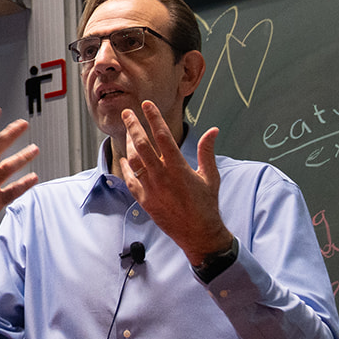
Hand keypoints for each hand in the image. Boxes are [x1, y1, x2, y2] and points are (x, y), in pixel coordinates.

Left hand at [118, 100, 231, 262]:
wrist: (199, 233)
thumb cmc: (207, 204)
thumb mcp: (210, 176)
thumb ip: (207, 151)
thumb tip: (213, 130)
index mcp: (179, 168)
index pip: (163, 136)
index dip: (154, 118)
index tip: (146, 105)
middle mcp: (162, 176)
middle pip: (142, 145)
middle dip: (133, 126)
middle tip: (126, 112)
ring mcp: (151, 189)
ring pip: (134, 161)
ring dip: (128, 144)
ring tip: (127, 132)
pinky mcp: (144, 201)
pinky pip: (130, 181)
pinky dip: (126, 168)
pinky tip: (125, 159)